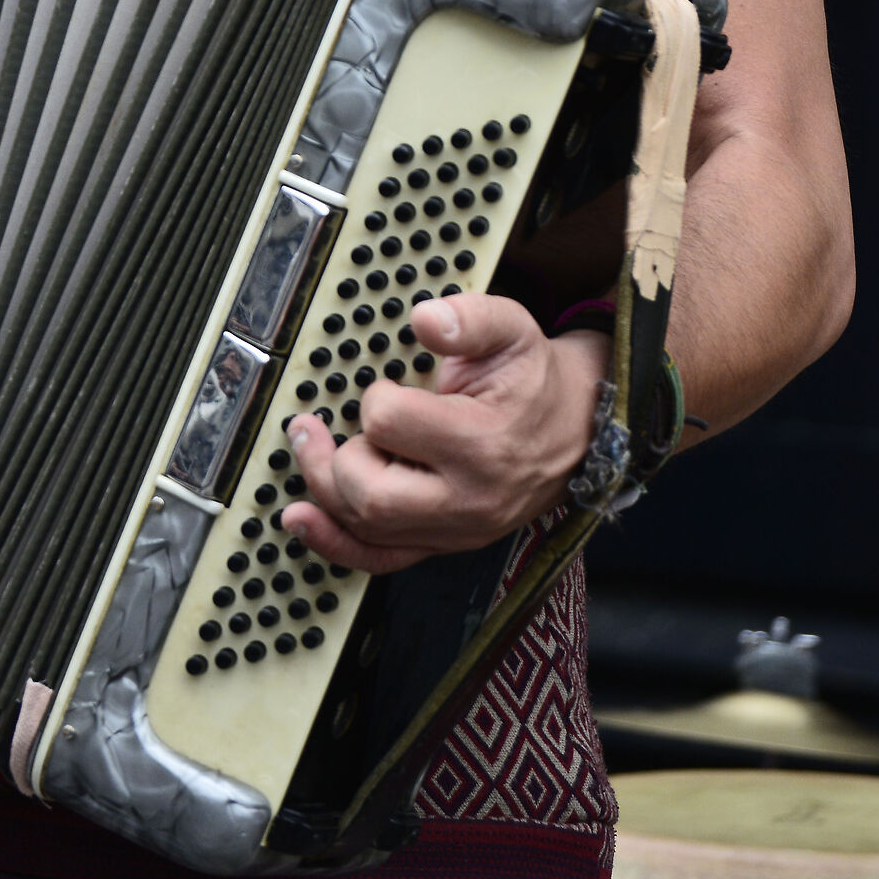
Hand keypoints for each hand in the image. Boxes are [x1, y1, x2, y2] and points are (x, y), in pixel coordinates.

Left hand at [283, 295, 607, 572]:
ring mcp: (456, 530)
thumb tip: (424, 319)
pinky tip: (301, 521)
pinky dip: (336, 544)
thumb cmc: (534, 377)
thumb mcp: (514, 329)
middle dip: (330, 457)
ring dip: (323, 489)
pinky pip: (383, 560)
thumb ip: (470, 318)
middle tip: (315, 424)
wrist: (577, 429)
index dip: (375, 398)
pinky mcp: (445, 544)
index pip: (391, 425)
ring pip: (368, 529)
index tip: (387, 385)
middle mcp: (468, 499)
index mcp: (482, 443)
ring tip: (306, 448)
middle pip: (370, 494)